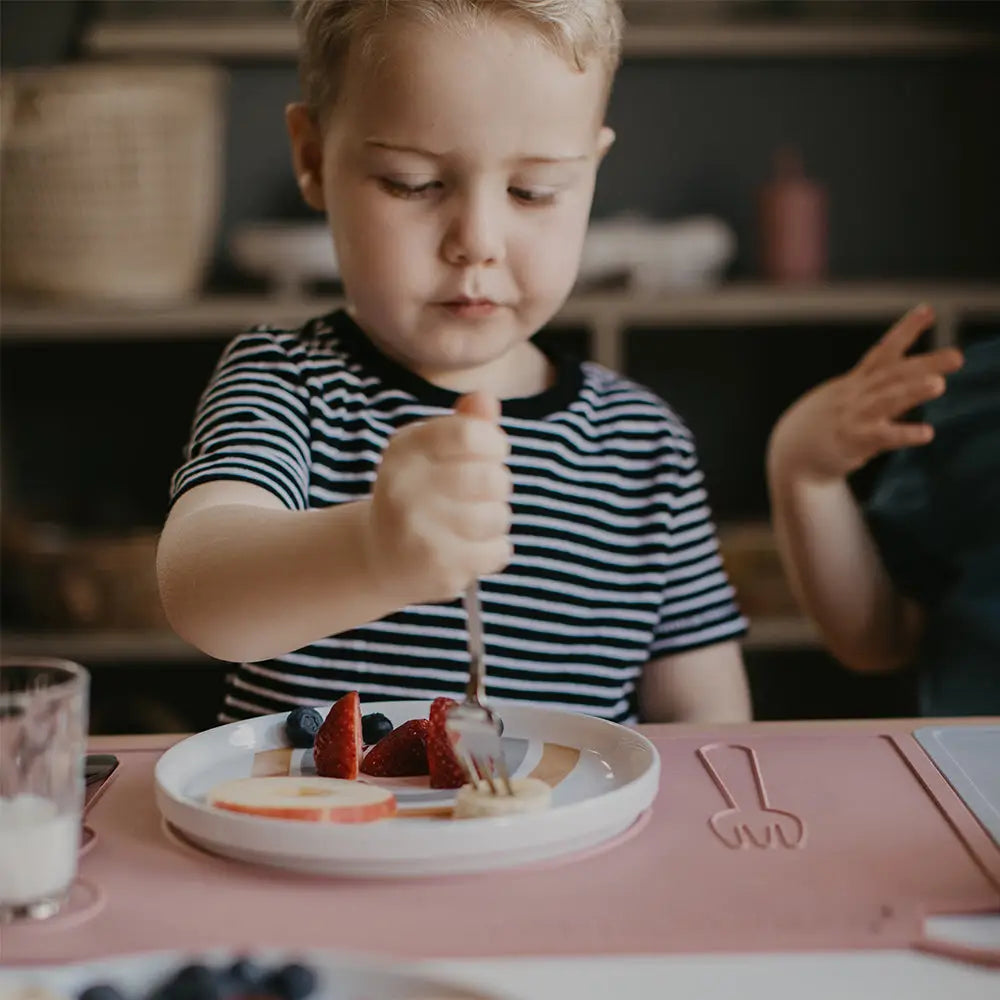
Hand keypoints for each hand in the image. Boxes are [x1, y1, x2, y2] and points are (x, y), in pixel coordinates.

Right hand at [365, 391, 512, 604]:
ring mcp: (418, 530)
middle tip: (479, 495)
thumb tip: (485, 398)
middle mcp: (404, 487)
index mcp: (406, 448)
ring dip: (495, 520)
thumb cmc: (420, 494)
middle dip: (497, 485)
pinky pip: (498, 551)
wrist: (381, 556)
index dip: (494, 443)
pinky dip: (494, 551)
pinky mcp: (436, 567)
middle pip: (492, 477)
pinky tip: (470, 549)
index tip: (488, 454)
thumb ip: (464, 423)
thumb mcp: (433, 451)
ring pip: (497, 516)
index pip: (471, 434)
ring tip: (471, 524)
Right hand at [769, 304, 963, 483]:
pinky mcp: (853, 442)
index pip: (882, 351)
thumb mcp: (842, 397)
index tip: (928, 310)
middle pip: (892, 374)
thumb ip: (872, 387)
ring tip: (938, 384)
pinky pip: (882, 437)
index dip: (905, 330)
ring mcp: (854, 416)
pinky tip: (926, 433)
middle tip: (956, 357)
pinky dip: (904, 434)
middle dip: (924, 364)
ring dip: (912, 391)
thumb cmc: (821, 425)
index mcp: (854, 383)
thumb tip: (909, 376)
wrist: (790, 453)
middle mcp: (855, 395)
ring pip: (885, 400)